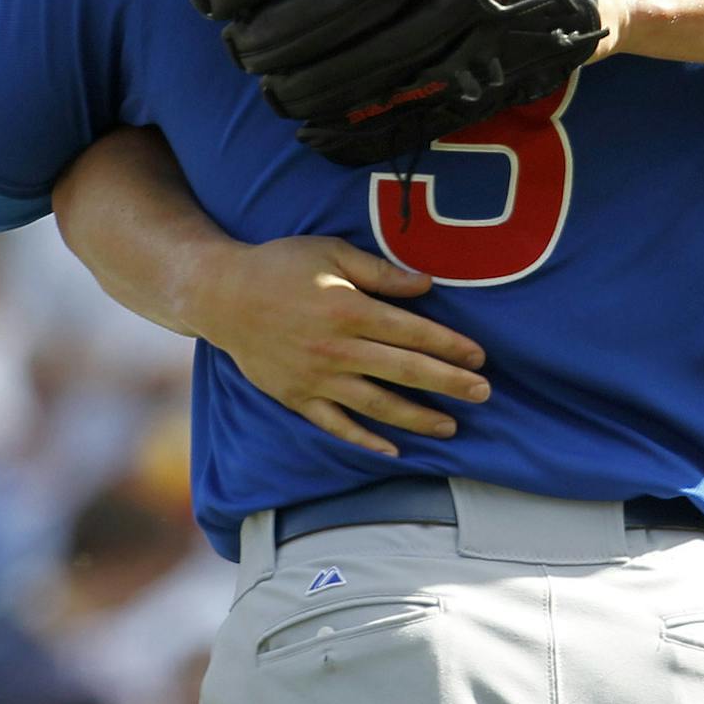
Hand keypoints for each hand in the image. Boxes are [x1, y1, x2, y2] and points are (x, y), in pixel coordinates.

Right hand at [178, 236, 489, 453]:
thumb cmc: (279, 266)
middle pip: (404, 371)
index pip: (412, 332)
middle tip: (483, 393)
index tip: (479, 356)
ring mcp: (316, 378)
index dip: (450, 345)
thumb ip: (380, 272)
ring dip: (417, 418)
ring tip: (450, 427)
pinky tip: (394, 450)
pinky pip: (336, 425)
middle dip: (448, 384)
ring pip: (377, 405)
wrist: (220, 295)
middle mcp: (336, 349)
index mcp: (348, 309)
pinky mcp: (297, 397)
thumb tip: (427, 286)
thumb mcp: (330, 253)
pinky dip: (365, 440)